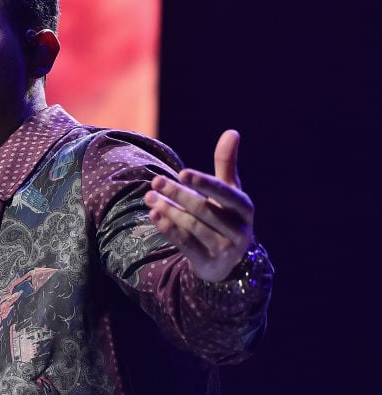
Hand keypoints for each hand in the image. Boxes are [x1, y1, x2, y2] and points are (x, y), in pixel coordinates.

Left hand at [144, 130, 254, 281]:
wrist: (226, 260)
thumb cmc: (225, 215)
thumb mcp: (228, 191)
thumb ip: (226, 164)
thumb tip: (232, 131)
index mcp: (244, 208)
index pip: (225, 193)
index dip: (204, 183)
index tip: (182, 173)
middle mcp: (239, 230)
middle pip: (204, 210)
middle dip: (177, 194)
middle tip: (155, 181)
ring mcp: (225, 249)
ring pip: (193, 227)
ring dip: (169, 210)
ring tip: (150, 197)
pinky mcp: (209, 263)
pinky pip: (186, 244)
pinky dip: (169, 229)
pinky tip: (154, 215)